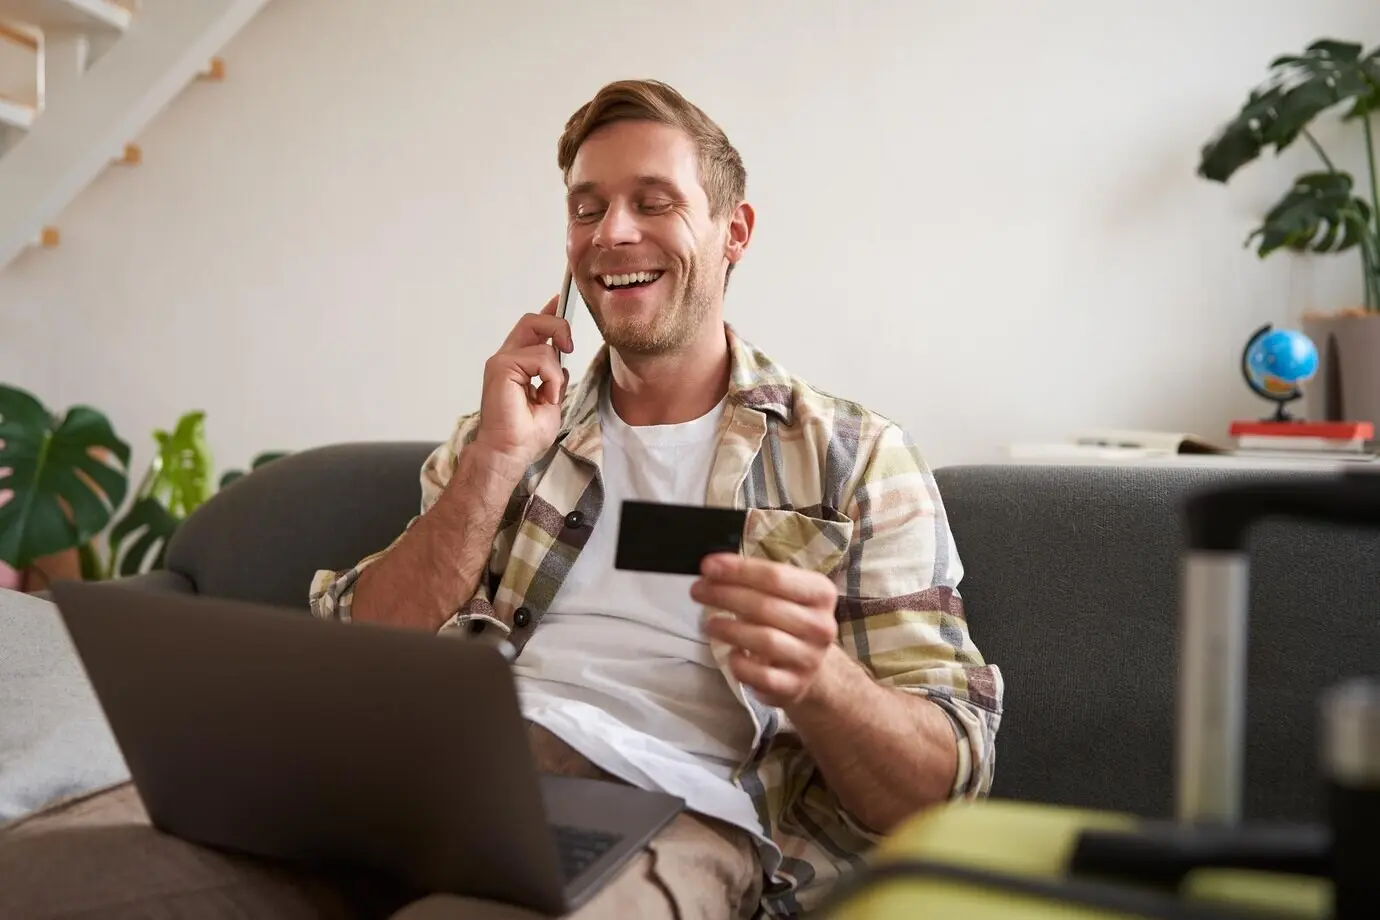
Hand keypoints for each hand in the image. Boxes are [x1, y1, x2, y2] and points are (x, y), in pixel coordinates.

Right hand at [472, 296, 573, 467]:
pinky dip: (550, 378)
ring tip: (549, 395)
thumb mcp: (551, 402)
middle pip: (532, 321)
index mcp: (516, 365)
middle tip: (569, 346)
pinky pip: (540, 358)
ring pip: (541, 340)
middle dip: (557, 325)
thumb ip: (555, 380)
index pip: (532, 329)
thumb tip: (562, 365)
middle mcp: (506, 358)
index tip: (560, 299)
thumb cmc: (523, 435)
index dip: (548, 312)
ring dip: (555, 370)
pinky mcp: (502, 367)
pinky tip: (544, 397)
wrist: (508, 452)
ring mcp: (502, 361)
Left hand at [691, 554, 839, 707]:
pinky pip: (761, 675)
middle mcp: (821, 625)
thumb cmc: (787, 620)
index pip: (776, 576)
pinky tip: (732, 654)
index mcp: (821, 593)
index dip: (738, 570)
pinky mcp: (794, 686)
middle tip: (698, 591)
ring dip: (730, 629)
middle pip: (766, 606)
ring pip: (765, 640)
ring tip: (709, 624)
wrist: (809, 666)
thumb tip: (712, 570)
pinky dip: (740, 664)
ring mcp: (809, 658)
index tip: (708, 566)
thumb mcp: (782, 593)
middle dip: (725, 596)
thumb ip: (752, 578)